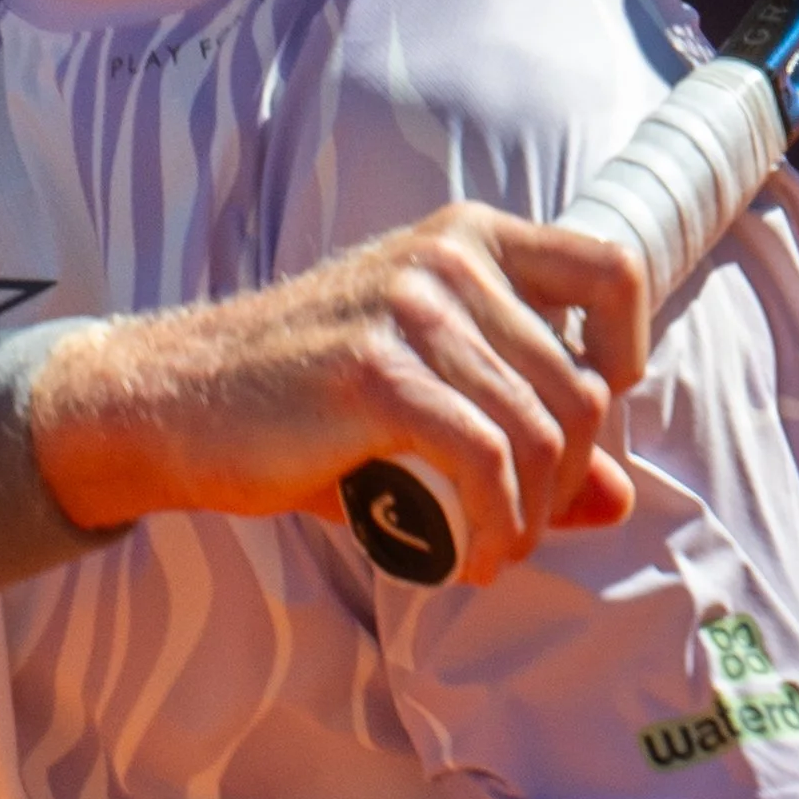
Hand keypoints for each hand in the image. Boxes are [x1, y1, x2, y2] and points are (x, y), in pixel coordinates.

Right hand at [31, 205, 649, 587]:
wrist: (172, 402)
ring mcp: (410, 310)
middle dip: (567, 478)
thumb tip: (620, 501)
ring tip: (492, 552)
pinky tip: (469, 560)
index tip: (590, 424)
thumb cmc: (301, 402)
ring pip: (538, 434)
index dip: (627, 353)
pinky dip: (494, 527)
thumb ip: (524, 440)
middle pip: (580, 386)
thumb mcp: (424, 401)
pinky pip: (485, 461)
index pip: (611, 269)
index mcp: (467, 239)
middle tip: (519, 527)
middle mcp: (448, 259)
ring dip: (529, 518)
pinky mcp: (375, 375)